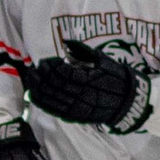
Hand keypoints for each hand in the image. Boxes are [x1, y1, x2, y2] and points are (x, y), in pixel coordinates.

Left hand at [26, 38, 152, 133]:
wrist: (129, 101)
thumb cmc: (116, 77)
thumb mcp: (103, 60)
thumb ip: (83, 51)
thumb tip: (67, 41)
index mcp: (90, 80)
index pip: (63, 73)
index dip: (51, 66)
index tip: (46, 60)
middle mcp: (82, 95)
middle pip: (54, 85)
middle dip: (42, 75)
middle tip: (35, 67)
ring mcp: (78, 108)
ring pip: (51, 99)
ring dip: (37, 88)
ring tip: (31, 77)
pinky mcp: (75, 117)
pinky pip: (54, 110)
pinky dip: (41, 102)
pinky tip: (32, 94)